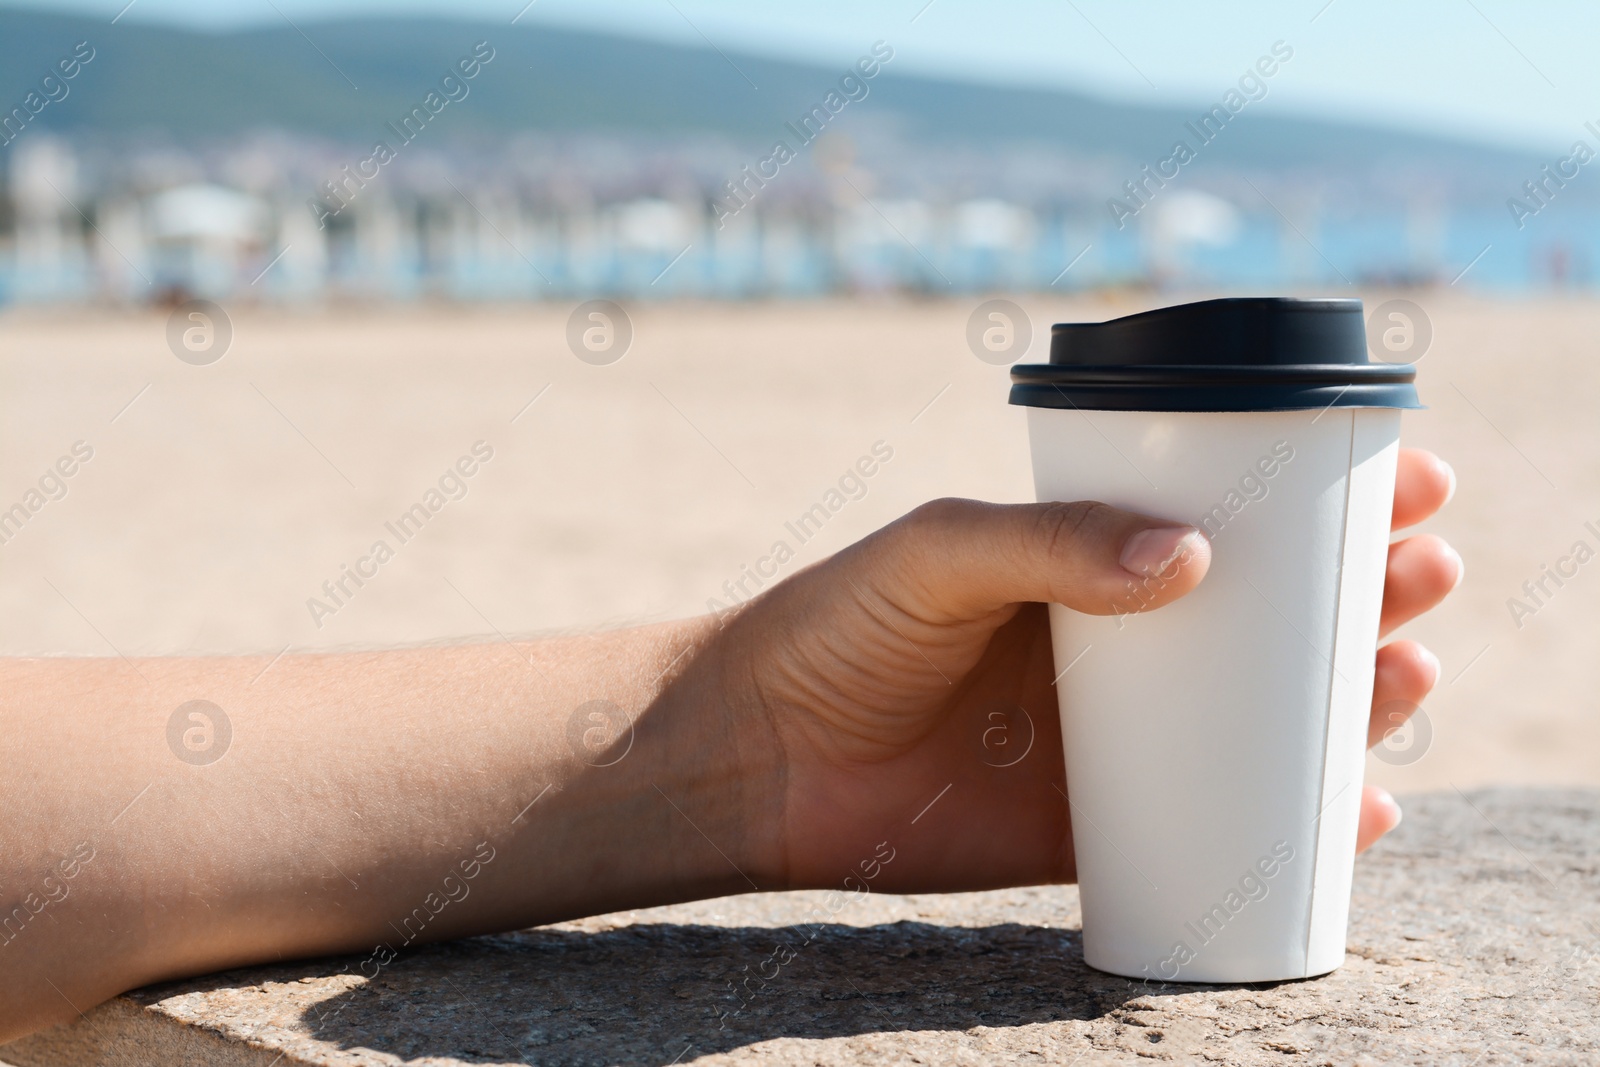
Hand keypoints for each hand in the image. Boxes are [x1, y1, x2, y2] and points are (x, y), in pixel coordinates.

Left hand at [726, 448, 1458, 892]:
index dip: (1324, 500)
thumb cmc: (832, 628)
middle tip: (1421, 571)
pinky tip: (1357, 812)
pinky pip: (1215, 826)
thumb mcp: (934, 552)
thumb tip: (1188, 556)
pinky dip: (1295, 823)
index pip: (1228, 516)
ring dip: (1353, 698)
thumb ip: (1044, 541)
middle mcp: (1116, 644)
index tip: (1405, 479)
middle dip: (1366, 590)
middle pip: (1271, 616)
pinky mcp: (1092, 825)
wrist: (756, 756)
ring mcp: (1112, 738)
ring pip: (1264, 720)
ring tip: (1407, 672)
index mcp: (1086, 559)